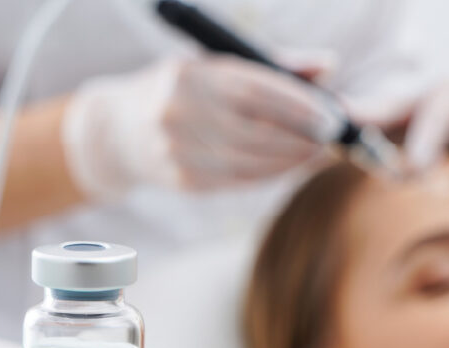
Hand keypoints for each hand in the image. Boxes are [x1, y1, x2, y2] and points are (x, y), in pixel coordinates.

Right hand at [63, 55, 341, 198]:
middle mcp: (180, 112)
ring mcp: (179, 152)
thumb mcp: (214, 65)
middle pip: (257, 131)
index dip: (299, 106)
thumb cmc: (181, 90)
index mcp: (189, 74)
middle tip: (331, 139)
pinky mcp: (184, 182)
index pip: (256, 90)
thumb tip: (328, 67)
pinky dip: (270, 174)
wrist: (117, 132)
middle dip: (301, 138)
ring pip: (252, 161)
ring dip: (291, 160)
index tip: (331, 115)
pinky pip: (239, 180)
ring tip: (315, 153)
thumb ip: (272, 65)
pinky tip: (288, 166)